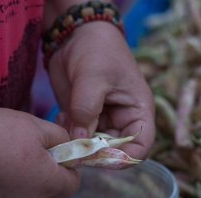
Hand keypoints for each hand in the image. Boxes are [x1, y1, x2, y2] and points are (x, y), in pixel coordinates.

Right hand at [0, 108, 78, 197]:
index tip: (57, 152)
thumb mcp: (37, 127)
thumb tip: (69, 147)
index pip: (75, 182)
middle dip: (56, 177)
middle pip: (59, 195)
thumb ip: (61, 138)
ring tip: (20, 163)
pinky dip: (20, 192)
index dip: (70, 165)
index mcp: (52, 186)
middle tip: (40, 156)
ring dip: (38, 185)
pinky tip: (6, 175)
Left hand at [48, 21, 154, 158]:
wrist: (76, 36)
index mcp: (137, 112)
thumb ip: (86, 110)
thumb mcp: (93, 78)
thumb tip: (79, 141)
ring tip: (66, 122)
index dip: (124, 158)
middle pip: (113, 151)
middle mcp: (121, 121)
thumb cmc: (97, 50)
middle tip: (75, 146)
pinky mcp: (83, 119)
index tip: (101, 157)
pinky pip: (77, 137)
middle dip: (94, 153)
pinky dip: (67, 134)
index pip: (140, 147)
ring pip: (92, 146)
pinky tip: (60, 117)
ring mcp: (101, 121)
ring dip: (78, 142)